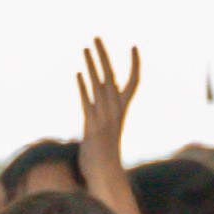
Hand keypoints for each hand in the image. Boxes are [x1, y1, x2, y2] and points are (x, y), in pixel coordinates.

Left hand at [76, 41, 141, 182]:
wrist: (106, 177)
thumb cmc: (104, 158)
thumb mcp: (104, 132)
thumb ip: (102, 117)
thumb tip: (98, 107)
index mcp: (121, 110)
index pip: (134, 82)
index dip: (135, 65)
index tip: (134, 47)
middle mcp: (115, 112)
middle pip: (111, 76)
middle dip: (103, 56)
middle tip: (96, 37)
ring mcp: (104, 119)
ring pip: (99, 86)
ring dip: (91, 66)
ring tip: (85, 48)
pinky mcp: (93, 128)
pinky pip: (88, 103)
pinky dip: (84, 88)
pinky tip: (78, 74)